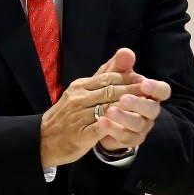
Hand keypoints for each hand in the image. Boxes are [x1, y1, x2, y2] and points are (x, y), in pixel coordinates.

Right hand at [39, 48, 145, 166]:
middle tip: (150, 91)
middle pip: (111, 90)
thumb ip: (102, 76)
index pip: (108, 78)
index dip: (128, 78)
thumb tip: (123, 55)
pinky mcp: (81, 133)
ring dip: (128, 106)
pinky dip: (116, 124)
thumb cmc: (67, 115)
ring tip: (145, 105)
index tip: (144, 79)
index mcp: (80, 86)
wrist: (43, 139)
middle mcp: (79, 98)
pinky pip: (102, 127)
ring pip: (108, 107)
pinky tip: (129, 124)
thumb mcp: (81, 92)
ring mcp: (79, 115)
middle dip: (133, 90)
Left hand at [95, 49, 170, 153]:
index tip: (144, 84)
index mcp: (150, 94)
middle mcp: (149, 112)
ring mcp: (141, 127)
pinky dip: (113, 130)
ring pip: (138, 124)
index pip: (163, 91)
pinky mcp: (130, 140)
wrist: (100, 115)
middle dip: (138, 104)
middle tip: (124, 99)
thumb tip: (126, 52)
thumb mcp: (114, 76)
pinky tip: (101, 123)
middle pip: (152, 110)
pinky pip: (125, 137)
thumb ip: (120, 65)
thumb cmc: (112, 92)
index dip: (156, 88)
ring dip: (124, 118)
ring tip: (109, 111)